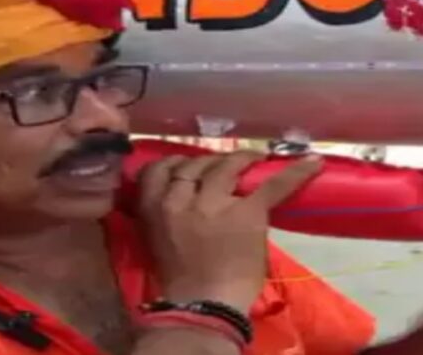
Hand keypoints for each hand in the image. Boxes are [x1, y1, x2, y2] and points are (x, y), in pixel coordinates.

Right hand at [136, 151, 322, 312]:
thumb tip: (186, 195)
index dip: (175, 162)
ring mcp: (214, 203)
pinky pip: (272, 185)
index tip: (188, 165)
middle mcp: (180, 198)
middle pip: (195, 163)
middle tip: (225, 167)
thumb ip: (167, 211)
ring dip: (241, 159)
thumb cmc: (178, 279)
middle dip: (210, 162)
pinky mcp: (248, 212)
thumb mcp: (158, 235)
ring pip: (227, 165)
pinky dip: (294, 172)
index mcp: (153, 206)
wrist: (203, 305)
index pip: (159, 168)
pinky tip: (311, 163)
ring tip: (255, 159)